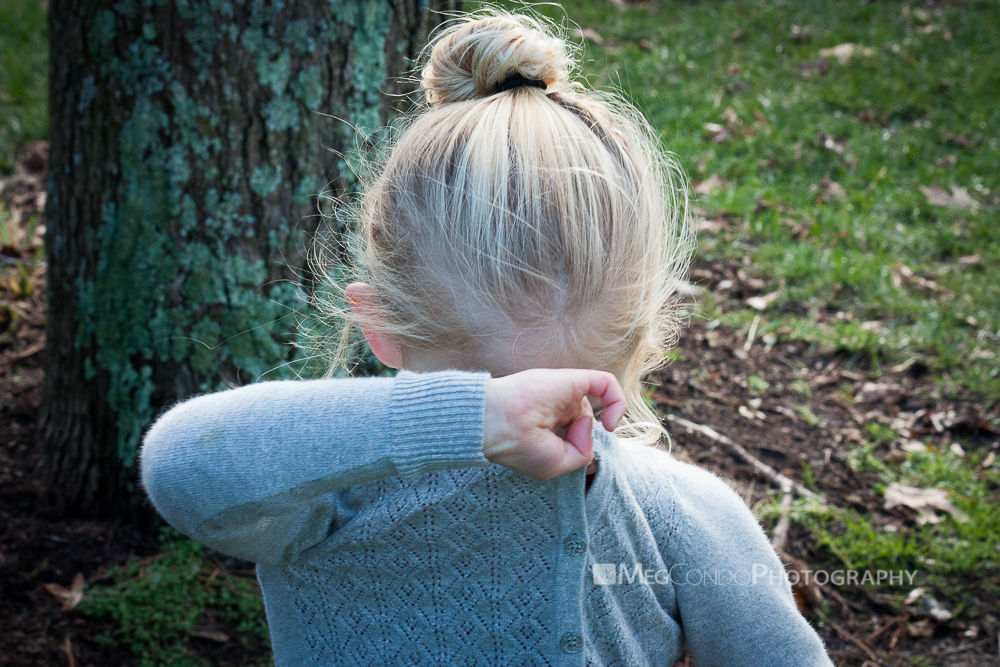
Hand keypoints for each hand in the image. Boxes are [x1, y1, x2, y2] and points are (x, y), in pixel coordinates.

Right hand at [483, 369, 626, 480]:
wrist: (496, 423)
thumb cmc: (517, 446)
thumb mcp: (554, 464)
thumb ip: (581, 452)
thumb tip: (593, 424)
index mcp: (550, 424)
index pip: (576, 431)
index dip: (580, 445)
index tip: (573, 458)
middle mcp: (559, 406)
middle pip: (585, 419)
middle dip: (583, 436)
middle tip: (560, 444)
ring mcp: (566, 392)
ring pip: (595, 404)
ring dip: (588, 427)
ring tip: (565, 432)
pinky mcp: (572, 380)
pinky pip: (606, 383)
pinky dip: (617, 402)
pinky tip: (609, 423)